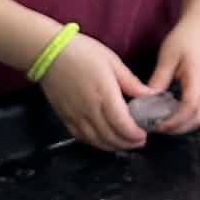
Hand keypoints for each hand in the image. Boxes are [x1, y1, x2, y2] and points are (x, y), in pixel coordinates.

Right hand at [39, 32, 150, 152]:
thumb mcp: (113, 62)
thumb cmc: (81, 52)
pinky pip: (80, 137)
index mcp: (104, 94)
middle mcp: (89, 109)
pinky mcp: (64, 117)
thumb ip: (131, 82)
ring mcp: (75, 115)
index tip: (144, 134)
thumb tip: (150, 95)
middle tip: (139, 141)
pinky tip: (102, 140)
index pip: (122, 124)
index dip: (134, 134)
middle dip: (127, 143)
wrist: (49, 53)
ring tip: (124, 143)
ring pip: (95, 140)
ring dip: (112, 146)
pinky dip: (94, 143)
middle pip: (110, 136)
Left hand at [143, 16, 199, 133]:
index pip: (190, 107)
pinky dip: (183, 118)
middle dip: (177, 128)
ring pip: (198, 118)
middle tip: (157, 128)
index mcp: (197, 78)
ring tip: (161, 122)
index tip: (158, 124)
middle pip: (197, 119)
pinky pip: (196, 111)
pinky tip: (169, 113)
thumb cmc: (186, 38)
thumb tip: (147, 99)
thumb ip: (159, 79)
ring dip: (181, 125)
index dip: (174, 120)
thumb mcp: (167, 56)